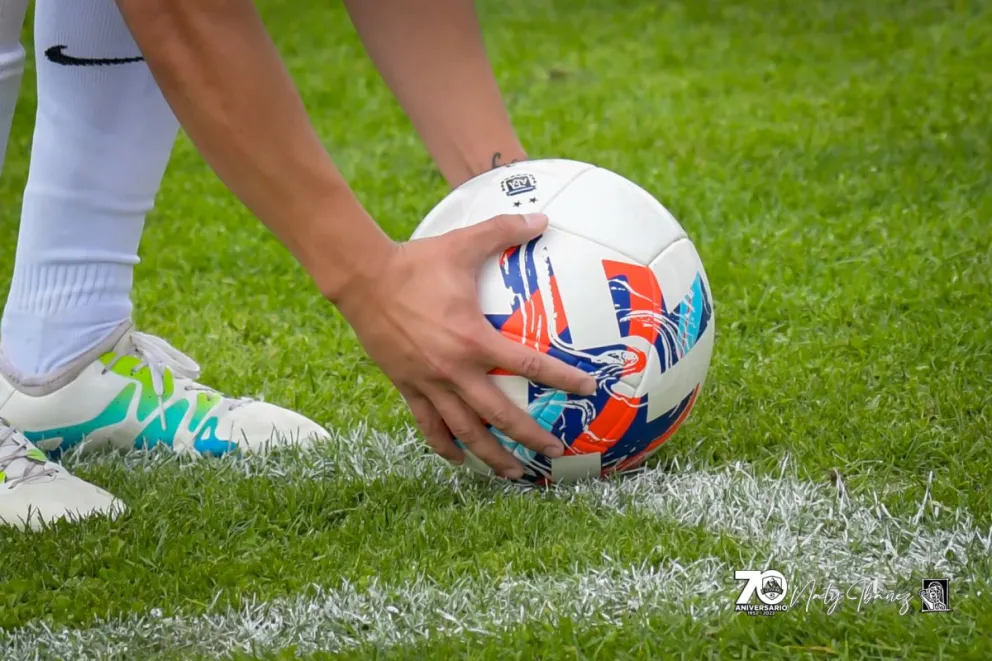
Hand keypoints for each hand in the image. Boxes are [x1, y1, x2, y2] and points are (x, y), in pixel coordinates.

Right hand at [334, 213, 596, 478]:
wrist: (363, 279)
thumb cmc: (416, 262)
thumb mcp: (464, 243)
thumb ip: (506, 230)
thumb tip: (543, 218)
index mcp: (474, 339)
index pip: (529, 365)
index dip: (562, 379)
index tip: (588, 391)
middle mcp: (454, 369)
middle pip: (500, 415)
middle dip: (531, 436)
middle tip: (556, 453)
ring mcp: (429, 382)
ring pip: (465, 431)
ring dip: (491, 456)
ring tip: (513, 475)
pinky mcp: (407, 387)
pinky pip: (429, 425)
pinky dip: (445, 446)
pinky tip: (460, 461)